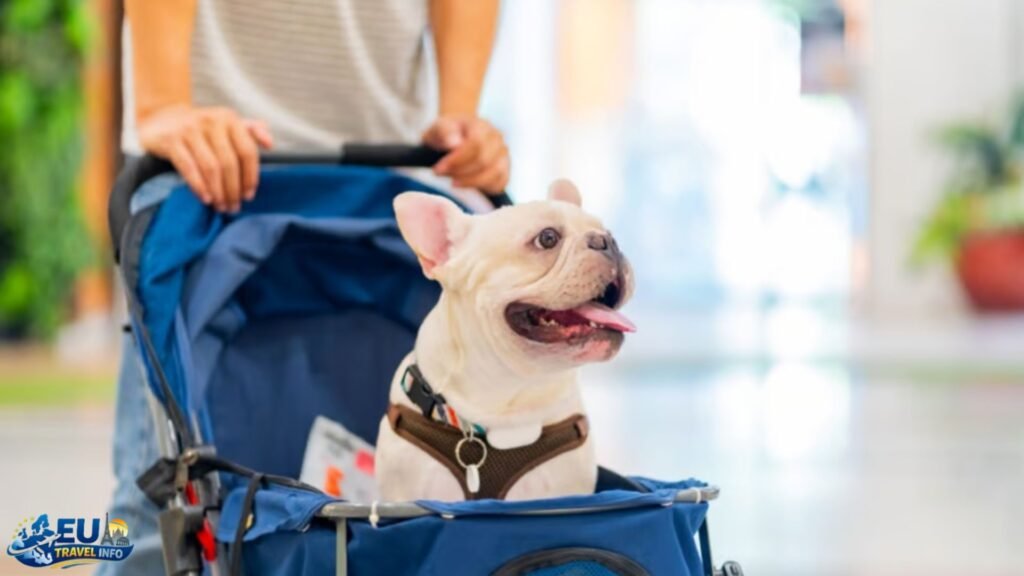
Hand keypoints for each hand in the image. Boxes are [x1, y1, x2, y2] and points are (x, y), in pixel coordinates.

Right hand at [137, 105, 273, 211]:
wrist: (163, 118)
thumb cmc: (203, 129)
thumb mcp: (228, 125)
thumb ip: (252, 132)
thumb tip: (270, 144)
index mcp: (230, 118)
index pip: (247, 151)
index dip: (250, 176)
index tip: (249, 195)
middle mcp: (211, 121)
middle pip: (229, 162)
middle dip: (233, 189)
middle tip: (234, 206)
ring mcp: (190, 129)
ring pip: (210, 167)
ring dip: (218, 191)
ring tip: (221, 206)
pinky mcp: (172, 140)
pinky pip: (188, 167)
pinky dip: (199, 186)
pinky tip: (206, 199)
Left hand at [422, 116, 508, 193]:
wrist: (455, 138)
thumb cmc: (446, 134)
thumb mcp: (438, 127)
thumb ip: (445, 132)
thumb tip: (454, 144)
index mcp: (482, 125)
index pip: (476, 144)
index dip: (457, 160)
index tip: (438, 169)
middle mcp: (497, 138)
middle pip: (485, 161)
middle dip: (460, 172)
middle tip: (441, 174)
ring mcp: (503, 154)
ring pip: (494, 173)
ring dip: (471, 182)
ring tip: (453, 181)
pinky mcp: (505, 170)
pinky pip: (499, 183)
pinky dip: (482, 187)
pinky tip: (466, 184)